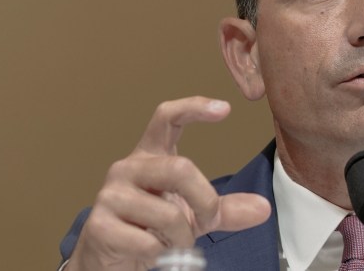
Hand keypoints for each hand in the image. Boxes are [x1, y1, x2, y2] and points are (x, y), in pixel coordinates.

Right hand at [66, 96, 271, 270]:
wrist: (112, 261)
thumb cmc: (154, 228)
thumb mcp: (195, 215)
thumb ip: (226, 208)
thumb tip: (263, 209)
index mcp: (150, 156)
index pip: (167, 118)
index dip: (194, 107)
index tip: (225, 108)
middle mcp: (127, 168)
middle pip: (179, 168)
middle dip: (204, 200)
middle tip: (207, 221)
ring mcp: (110, 195)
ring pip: (167, 213)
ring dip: (181, 237)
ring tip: (172, 243)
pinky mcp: (99, 225)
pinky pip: (147, 241)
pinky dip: (160, 253)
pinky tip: (152, 252)